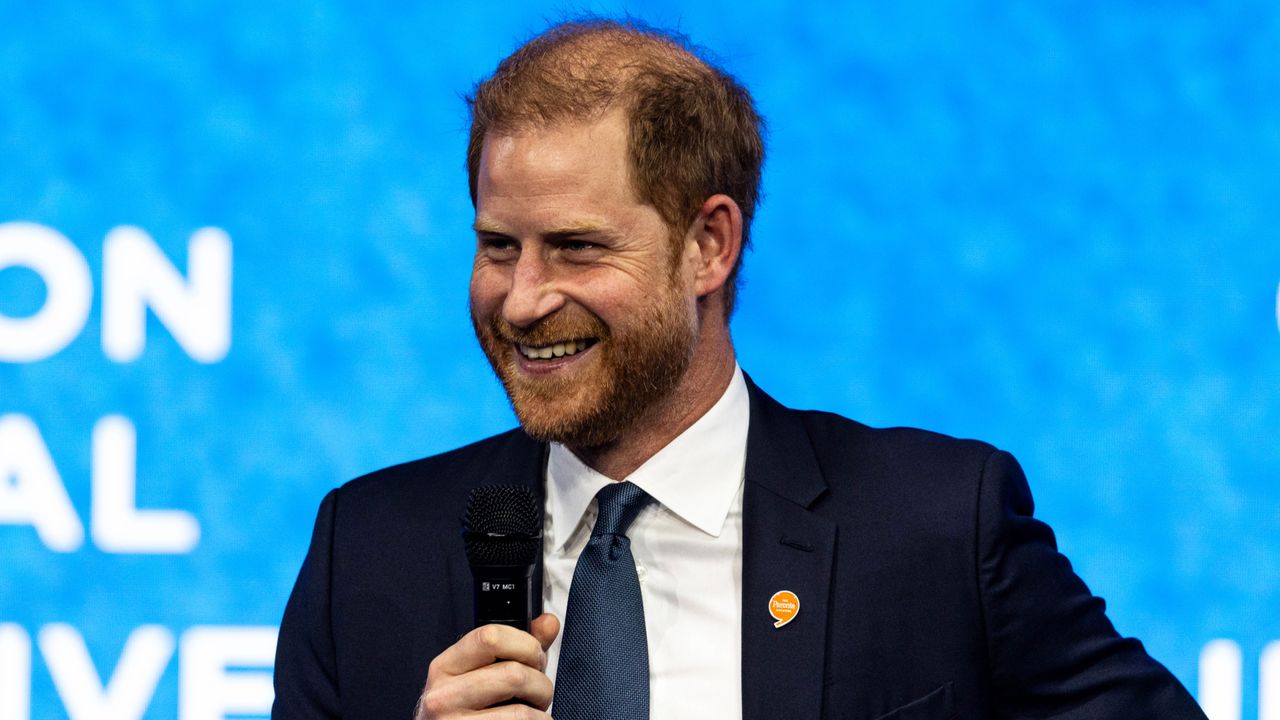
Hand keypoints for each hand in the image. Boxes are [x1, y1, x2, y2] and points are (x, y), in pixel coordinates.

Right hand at [415, 613, 560, 718]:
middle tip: (539, 692)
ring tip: (534, 713)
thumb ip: (519, 647)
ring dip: (540, 709)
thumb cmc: (473, 713)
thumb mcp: (489, 674)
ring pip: (520, 710)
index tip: (535, 658)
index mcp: (446, 667)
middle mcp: (442, 695)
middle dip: (540, 683)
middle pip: (512, 673)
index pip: (490, 637)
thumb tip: (548, 622)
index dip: (525, 644)